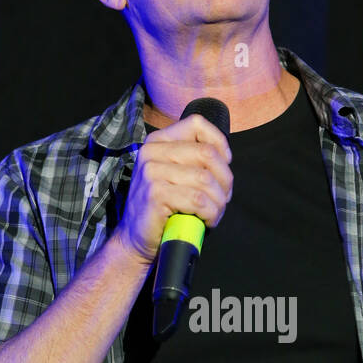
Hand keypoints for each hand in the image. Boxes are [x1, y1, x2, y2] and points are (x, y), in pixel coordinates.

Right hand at [118, 113, 232, 264]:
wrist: (136, 240)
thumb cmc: (164, 209)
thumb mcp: (175, 175)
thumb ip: (194, 159)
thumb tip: (225, 157)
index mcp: (157, 141)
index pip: (196, 123)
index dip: (219, 144)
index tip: (224, 166)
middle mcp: (151, 151)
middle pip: (207, 153)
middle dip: (224, 180)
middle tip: (221, 199)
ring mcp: (151, 171)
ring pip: (206, 180)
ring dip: (218, 202)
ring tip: (213, 213)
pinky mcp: (155, 193)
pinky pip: (199, 200)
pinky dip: (210, 214)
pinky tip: (205, 221)